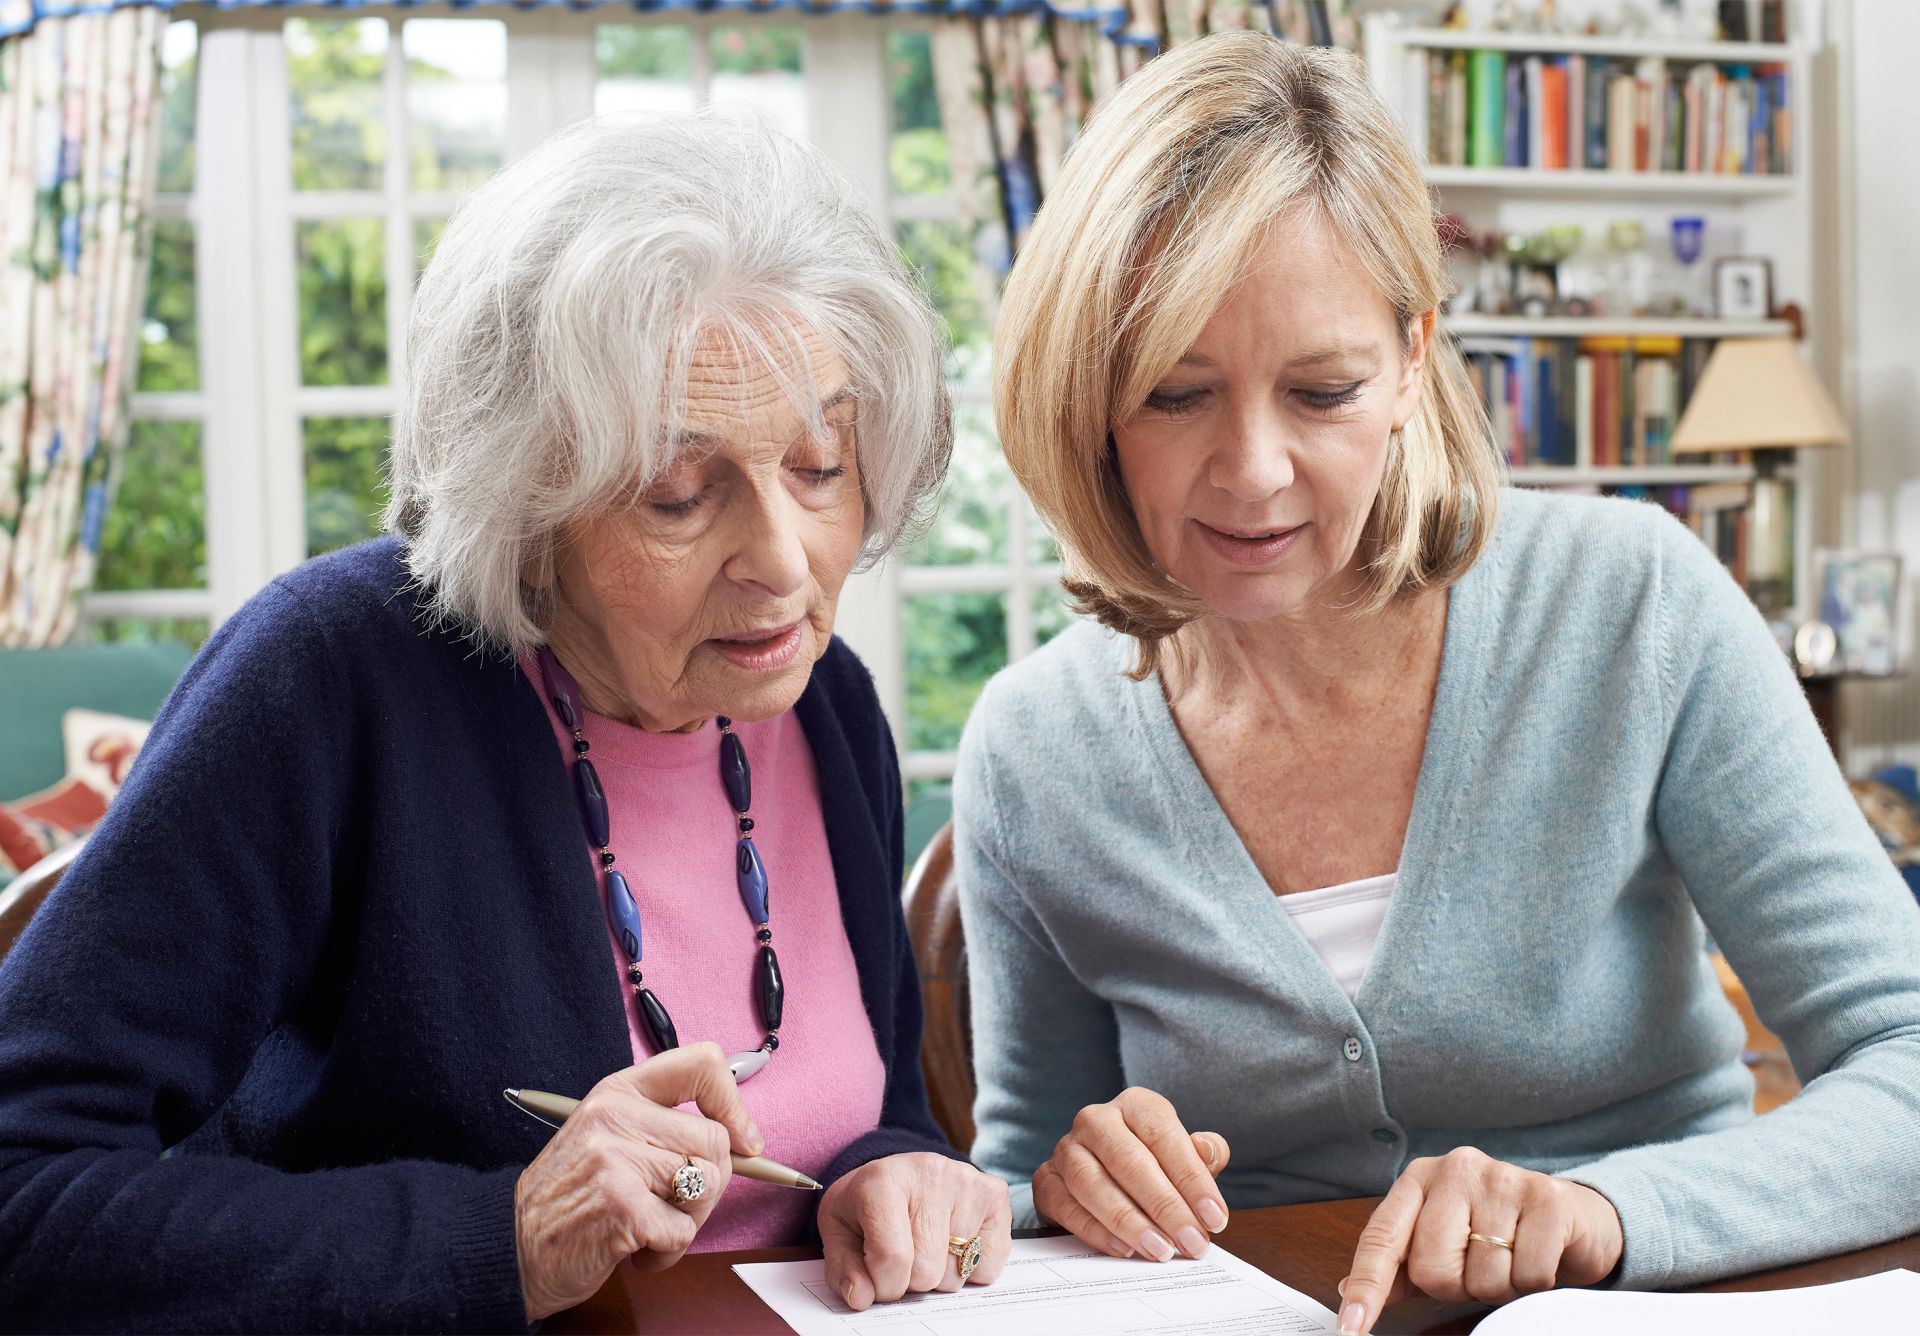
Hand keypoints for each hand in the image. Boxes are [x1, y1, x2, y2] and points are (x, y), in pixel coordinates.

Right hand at [512, 1042, 761, 1320]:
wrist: (508, 1247)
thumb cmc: (568, 1199)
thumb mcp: (607, 1138)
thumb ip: (663, 1127)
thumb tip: (743, 1139)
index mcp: (618, 1092)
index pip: (700, 1063)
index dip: (733, 1103)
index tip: (743, 1139)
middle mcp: (617, 1116)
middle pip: (715, 1141)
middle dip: (709, 1186)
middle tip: (672, 1206)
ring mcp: (617, 1159)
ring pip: (707, 1186)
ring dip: (688, 1223)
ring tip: (650, 1228)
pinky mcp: (621, 1207)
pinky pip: (682, 1231)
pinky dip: (667, 1253)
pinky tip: (634, 1250)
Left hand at [819, 1153, 1010, 1310]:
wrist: (898, 1174)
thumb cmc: (867, 1206)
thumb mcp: (838, 1232)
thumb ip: (844, 1270)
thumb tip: (861, 1297)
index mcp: (881, 1181)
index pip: (892, 1260)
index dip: (883, 1285)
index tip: (877, 1276)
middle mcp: (929, 1173)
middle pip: (927, 1270)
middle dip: (911, 1280)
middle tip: (903, 1255)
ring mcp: (966, 1181)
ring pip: (957, 1272)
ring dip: (940, 1274)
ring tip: (926, 1245)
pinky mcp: (993, 1194)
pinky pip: (989, 1265)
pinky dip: (970, 1268)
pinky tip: (952, 1242)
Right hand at [1031, 1086, 1231, 1262]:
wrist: (1101, 1174)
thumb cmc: (1152, 1163)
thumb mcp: (1182, 1154)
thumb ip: (1204, 1153)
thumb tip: (1210, 1151)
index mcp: (1135, 1105)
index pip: (1164, 1136)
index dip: (1192, 1180)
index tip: (1215, 1219)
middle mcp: (1095, 1120)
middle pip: (1128, 1160)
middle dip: (1164, 1206)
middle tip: (1191, 1242)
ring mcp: (1066, 1149)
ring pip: (1093, 1184)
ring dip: (1130, 1222)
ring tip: (1161, 1250)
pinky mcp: (1047, 1180)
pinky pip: (1068, 1207)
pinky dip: (1097, 1231)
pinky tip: (1125, 1249)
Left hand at [1335, 1147, 1623, 1334]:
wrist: (1574, 1217)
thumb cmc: (1499, 1232)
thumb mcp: (1445, 1241)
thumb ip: (1402, 1265)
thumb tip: (1348, 1289)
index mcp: (1419, 1179)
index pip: (1382, 1238)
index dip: (1367, 1287)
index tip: (1351, 1328)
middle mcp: (1455, 1169)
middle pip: (1433, 1267)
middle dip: (1458, 1286)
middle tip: (1480, 1267)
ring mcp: (1502, 1179)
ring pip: (1483, 1277)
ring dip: (1500, 1287)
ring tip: (1512, 1260)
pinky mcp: (1547, 1198)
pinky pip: (1528, 1275)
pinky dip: (1535, 1283)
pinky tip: (1540, 1257)